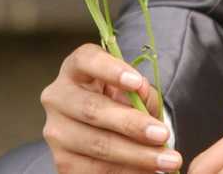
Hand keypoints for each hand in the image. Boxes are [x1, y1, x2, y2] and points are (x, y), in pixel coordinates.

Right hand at [40, 42, 182, 172]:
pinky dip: (127, 172)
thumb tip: (141, 90)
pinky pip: (96, 170)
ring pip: (97, 145)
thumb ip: (139, 89)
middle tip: (163, 135)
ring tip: (166, 160)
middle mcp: (58, 97)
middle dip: (132, 124)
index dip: (111, 70)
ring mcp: (56, 132)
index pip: (86, 60)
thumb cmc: (119, 99)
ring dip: (136, 155)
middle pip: (92, 109)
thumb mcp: (131, 88)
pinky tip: (147, 171)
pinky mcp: (62, 162)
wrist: (103, 129)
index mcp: (75, 69)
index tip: (137, 82)